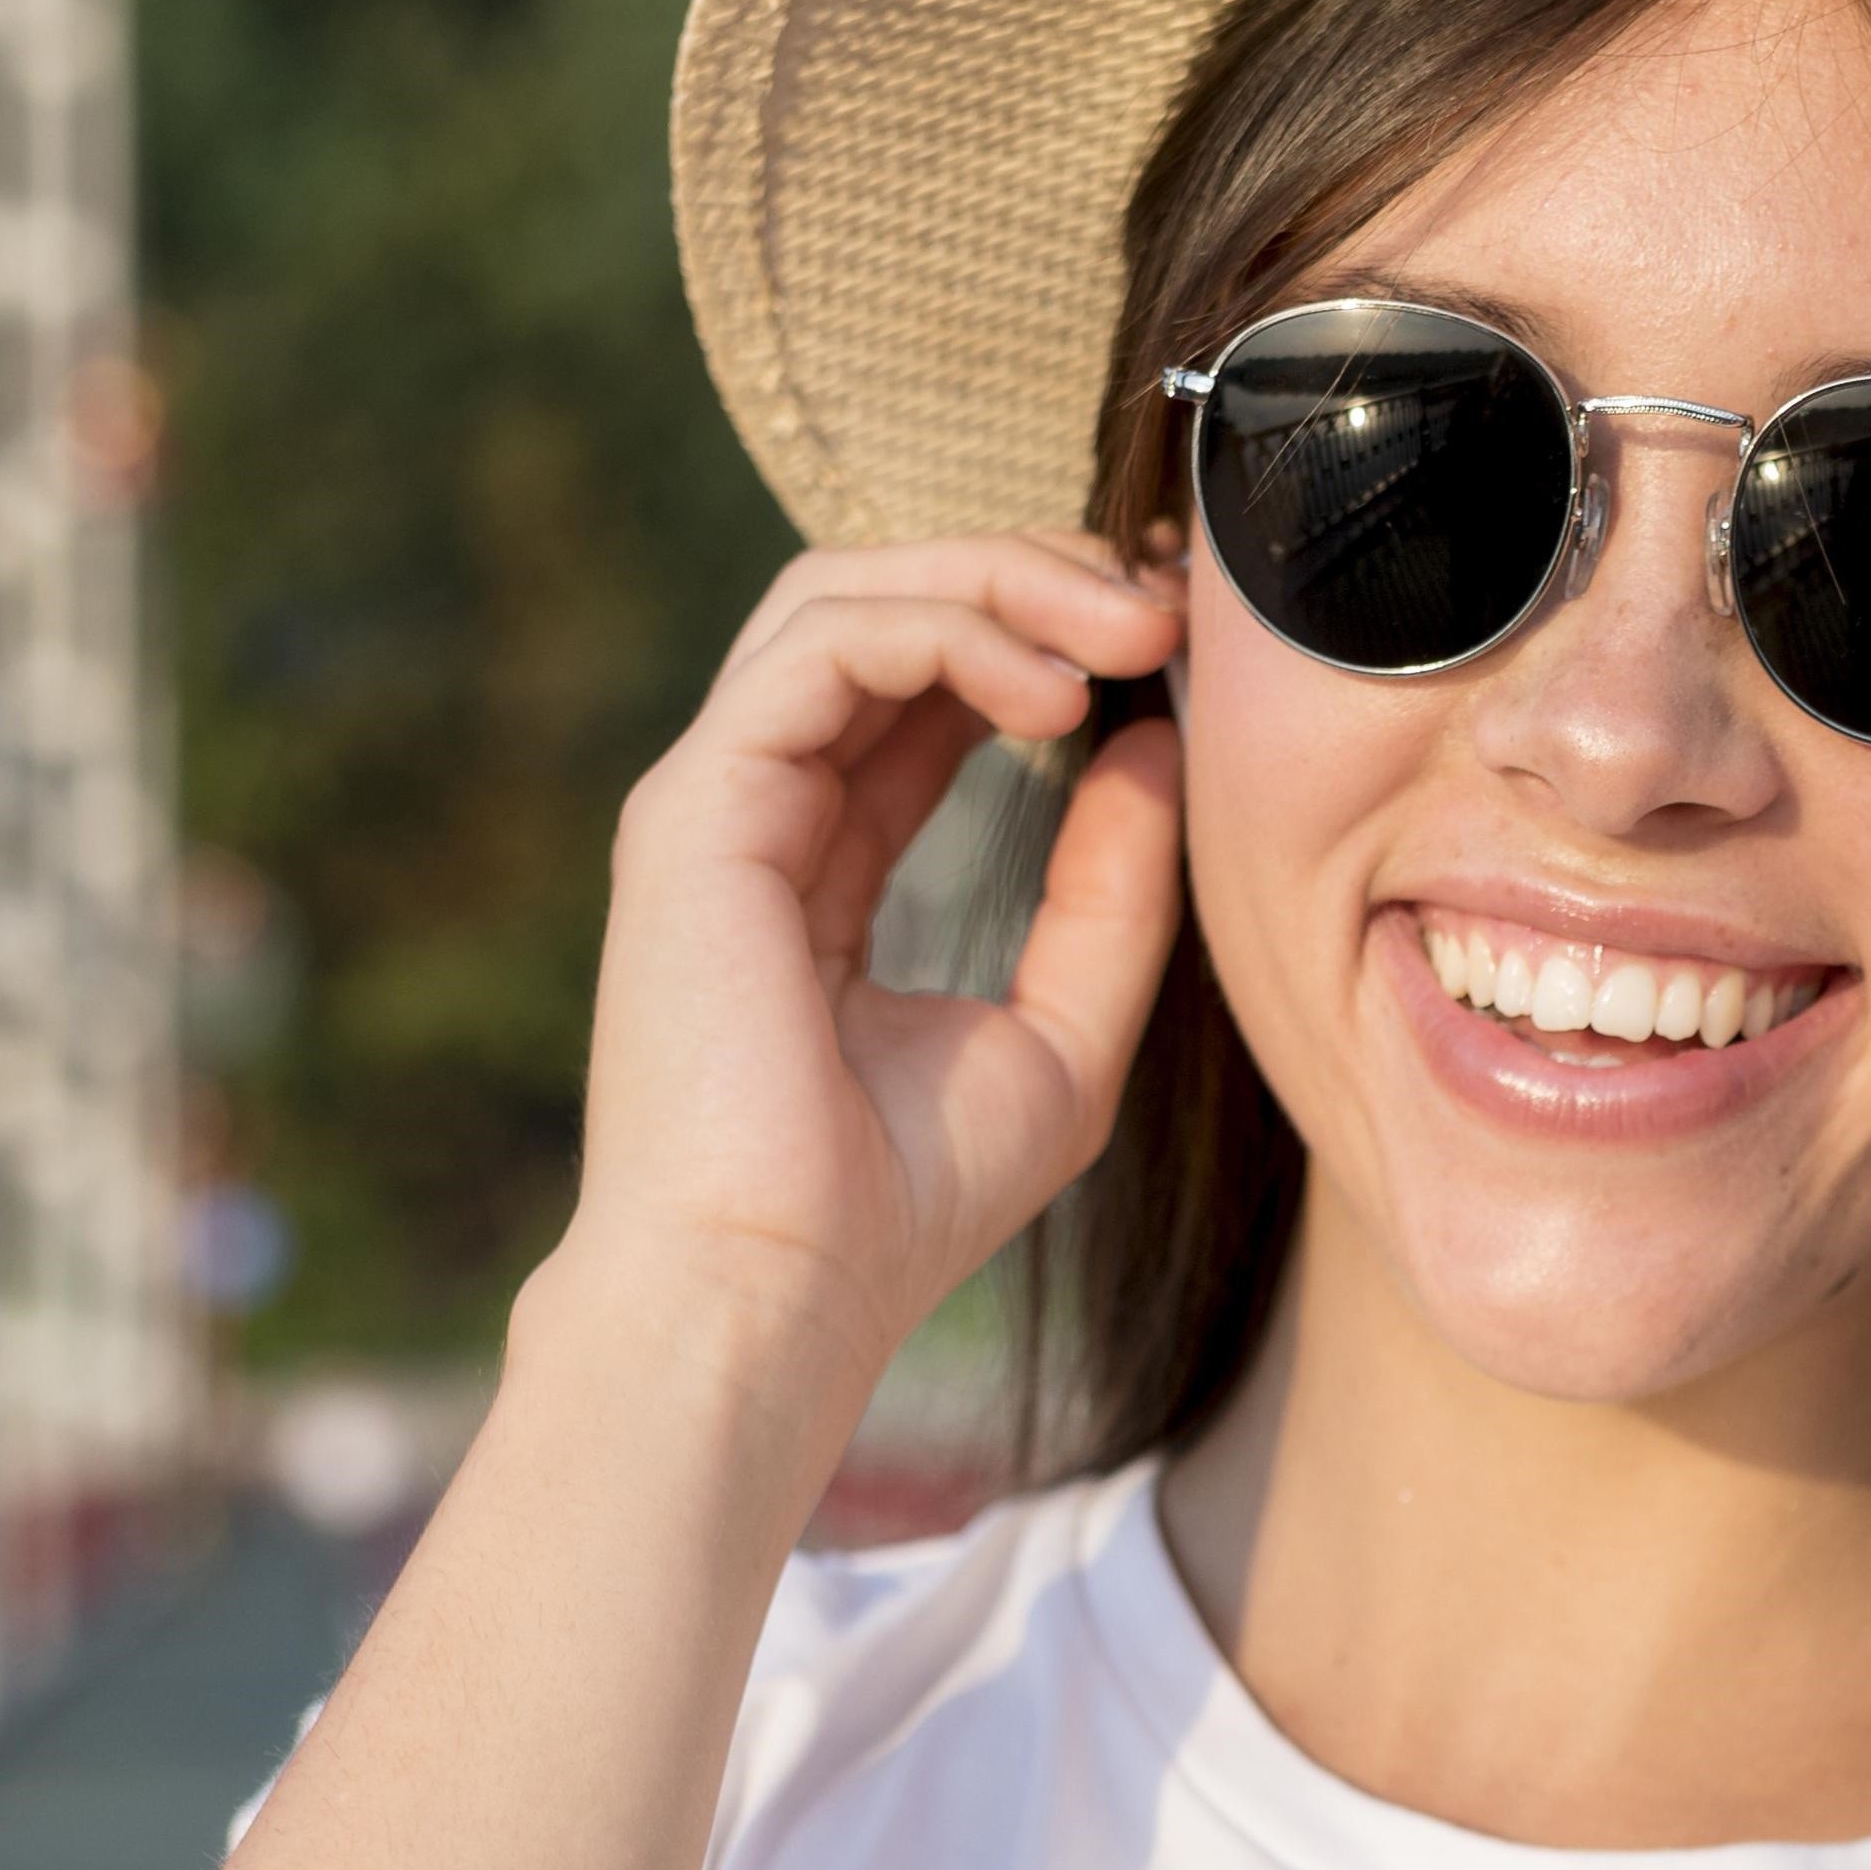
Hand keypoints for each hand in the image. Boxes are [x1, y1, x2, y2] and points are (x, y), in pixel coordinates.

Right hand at [560, 530, 1184, 1379]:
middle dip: (1033, 576)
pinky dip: (946, 633)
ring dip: (1000, 582)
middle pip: (881, 603)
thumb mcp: (1062, 1032)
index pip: (924, 684)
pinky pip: (821, 644)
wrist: (781, 1293)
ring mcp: (717, 799)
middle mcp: (761, 809)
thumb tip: (1155, 743)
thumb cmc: (901, 1203)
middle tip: (1166, 604)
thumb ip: (1110, 892)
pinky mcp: (697, 806)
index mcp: (824, 858)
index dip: (1046, 632)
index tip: (1173, 641)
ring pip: (842, 593)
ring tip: (1127, 630)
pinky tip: (1052, 697)